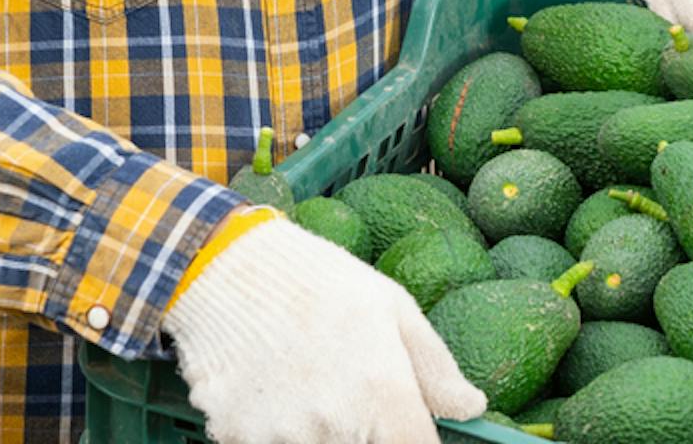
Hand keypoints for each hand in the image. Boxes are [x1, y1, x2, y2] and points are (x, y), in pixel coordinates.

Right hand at [167, 216, 483, 443]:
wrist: (221, 265)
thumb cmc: (317, 279)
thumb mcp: (391, 306)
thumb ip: (434, 367)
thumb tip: (471, 407)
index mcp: (381, 392)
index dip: (413, 440)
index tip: (404, 428)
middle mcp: (332, 423)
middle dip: (362, 429)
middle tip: (343, 385)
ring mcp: (278, 435)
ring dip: (314, 429)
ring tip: (304, 381)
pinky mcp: (233, 436)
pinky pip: (265, 443)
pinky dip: (271, 427)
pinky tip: (270, 386)